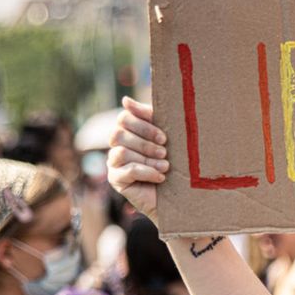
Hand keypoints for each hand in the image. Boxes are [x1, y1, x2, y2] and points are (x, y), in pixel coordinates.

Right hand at [107, 97, 168, 223]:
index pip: (124, 118)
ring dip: (147, 159)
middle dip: (145, 142)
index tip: (164, 137)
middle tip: (165, 151)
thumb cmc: (176, 162)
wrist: (179, 195)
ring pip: (121, 151)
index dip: (143, 124)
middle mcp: (118, 144)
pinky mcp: (116, 179)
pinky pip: (127, 170)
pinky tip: (161, 177)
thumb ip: (149, 116)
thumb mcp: (166, 137)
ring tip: (166, 166)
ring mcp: (114, 162)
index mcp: (129, 130)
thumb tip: (125, 100)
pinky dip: (147, 172)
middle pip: (118, 133)